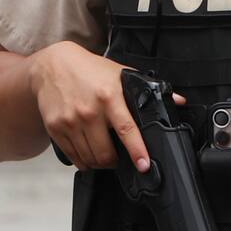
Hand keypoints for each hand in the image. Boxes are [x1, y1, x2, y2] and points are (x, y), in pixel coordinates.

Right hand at [30, 43, 182, 171]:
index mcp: (109, 96)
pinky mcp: (56, 128)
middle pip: (106, 153)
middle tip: (120, 159)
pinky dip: (83, 161)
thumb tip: (178, 101)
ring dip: (100, 163)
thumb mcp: (120, 74)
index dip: (137, 151)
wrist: (52, 65)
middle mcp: (89, 111)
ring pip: (90, 158)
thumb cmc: (89, 70)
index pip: (127, 129)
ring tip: (104, 155)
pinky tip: (88, 153)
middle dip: (116, 162)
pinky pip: (73, 157)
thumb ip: (148, 90)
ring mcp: (70, 121)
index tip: (144, 165)